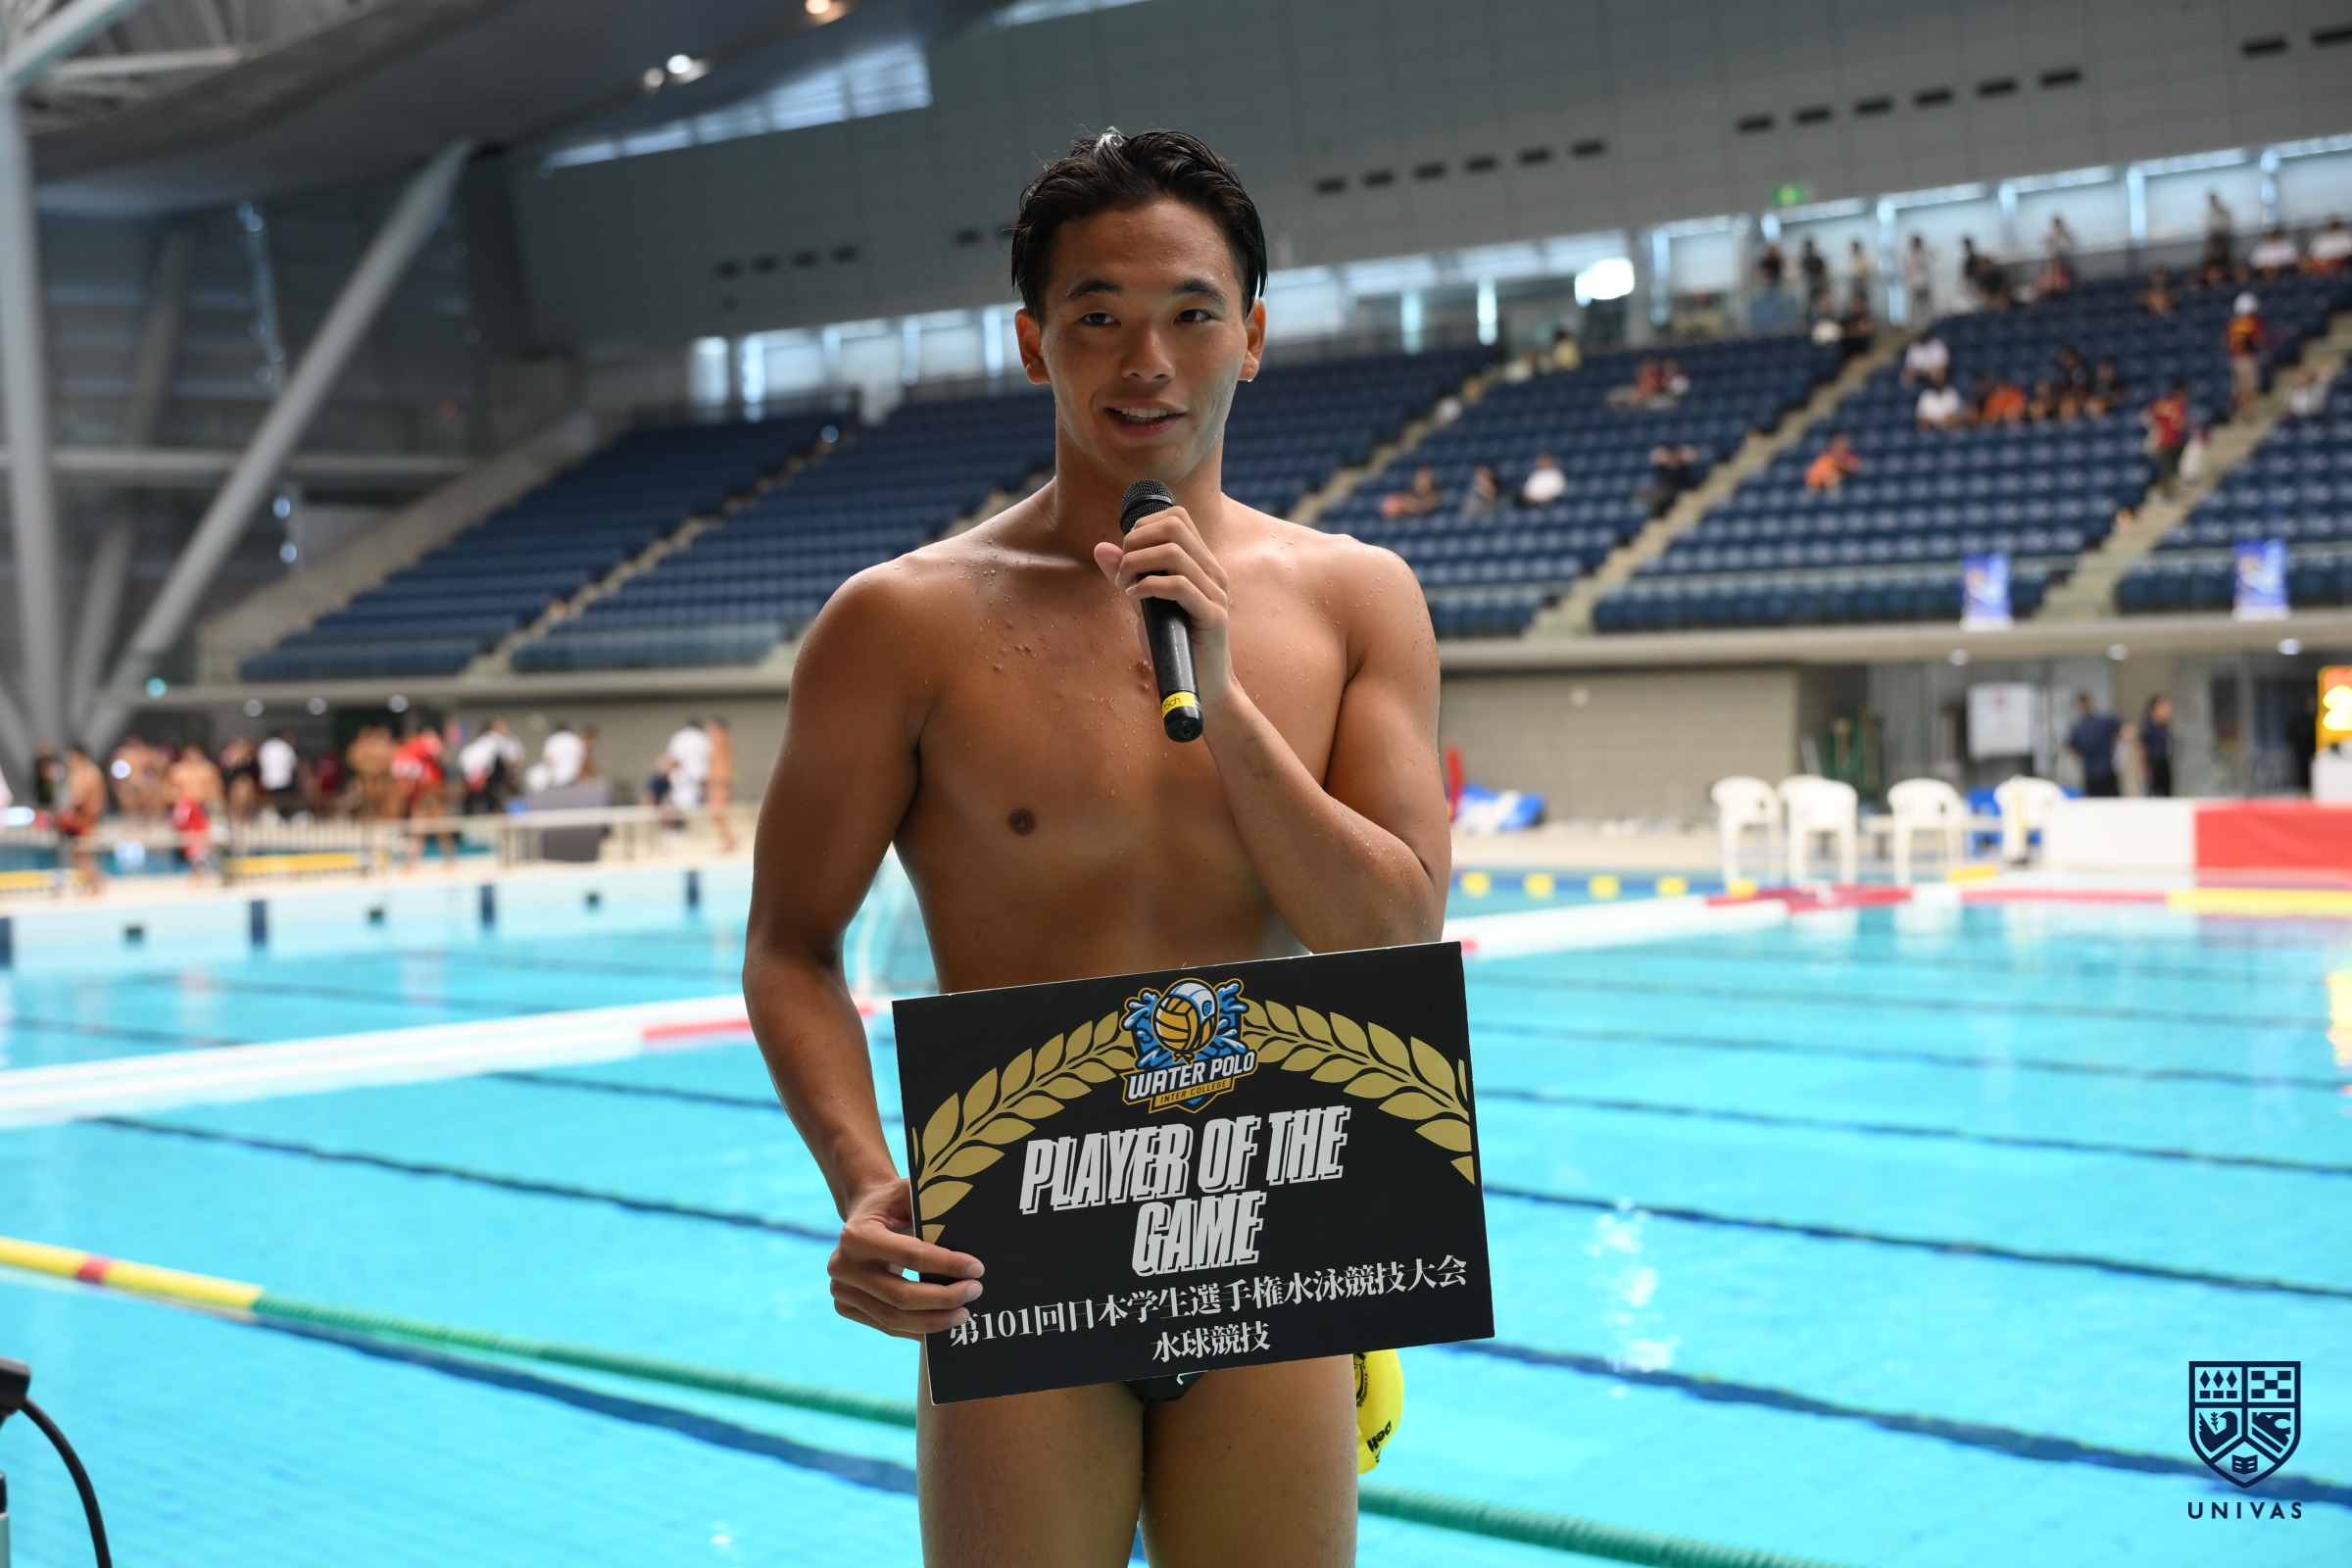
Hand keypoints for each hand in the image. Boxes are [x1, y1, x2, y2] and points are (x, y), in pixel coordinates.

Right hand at [828, 1178, 984, 1338]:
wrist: (861, 1217)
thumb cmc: (892, 1204)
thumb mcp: (908, 1193)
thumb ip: (931, 1207)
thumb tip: (969, 1231)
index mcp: (856, 1234)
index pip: (910, 1255)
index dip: (946, 1264)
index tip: (976, 1269)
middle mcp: (842, 1265)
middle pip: (900, 1295)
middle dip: (943, 1298)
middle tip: (974, 1292)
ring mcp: (841, 1290)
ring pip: (893, 1318)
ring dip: (933, 1321)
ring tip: (963, 1314)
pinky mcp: (845, 1307)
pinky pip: (887, 1326)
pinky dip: (917, 1329)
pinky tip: (941, 1324)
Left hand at [1092, 504, 1233, 709]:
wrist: (1203, 689)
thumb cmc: (1174, 647)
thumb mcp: (1144, 606)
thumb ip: (1128, 576)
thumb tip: (1102, 548)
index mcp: (1201, 564)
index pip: (1176, 517)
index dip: (1143, 527)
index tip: (1126, 555)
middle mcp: (1212, 572)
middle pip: (1174, 526)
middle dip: (1136, 542)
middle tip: (1123, 572)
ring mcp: (1215, 593)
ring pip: (1174, 553)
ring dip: (1137, 565)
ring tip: (1126, 588)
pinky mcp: (1213, 616)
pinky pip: (1179, 586)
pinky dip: (1148, 587)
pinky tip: (1135, 600)